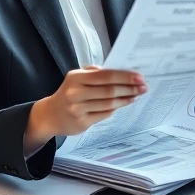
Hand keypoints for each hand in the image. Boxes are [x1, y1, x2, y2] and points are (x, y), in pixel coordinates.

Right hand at [23, 66, 146, 154]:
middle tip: (143, 87)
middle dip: (129, 88)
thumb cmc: (69, 93)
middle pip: (109, 90)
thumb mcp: (76, 77)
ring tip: (136, 95)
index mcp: (76, 78)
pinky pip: (104, 114)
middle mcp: (76, 93)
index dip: (124, 76)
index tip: (139, 77)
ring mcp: (78, 109)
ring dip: (125, 99)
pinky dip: (116, 108)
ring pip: (109, 104)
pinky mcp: (82, 122)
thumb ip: (95, 72)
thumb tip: (120, 72)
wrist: (50, 115)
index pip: (105, 76)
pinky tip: (124, 104)